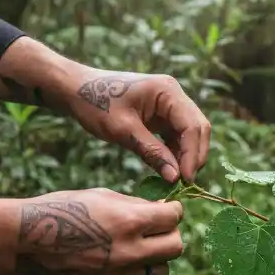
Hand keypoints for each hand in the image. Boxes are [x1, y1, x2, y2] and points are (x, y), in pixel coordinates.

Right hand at [14, 189, 183, 274]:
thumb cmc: (61, 210)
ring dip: (156, 258)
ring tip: (138, 247)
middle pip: (176, 247)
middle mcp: (130, 252)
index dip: (172, 211)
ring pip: (161, 271)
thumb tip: (163, 209)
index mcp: (130, 221)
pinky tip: (121, 261)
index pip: (174, 217)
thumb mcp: (101, 196)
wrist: (26, 242)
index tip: (165, 209)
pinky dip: (137, 274)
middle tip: (156, 229)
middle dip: (169, 234)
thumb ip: (136, 205)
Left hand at [66, 67, 210, 184]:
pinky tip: (167, 169)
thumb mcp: (123, 130)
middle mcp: (174, 95)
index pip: (192, 126)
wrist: (77, 90)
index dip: (192, 155)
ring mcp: (170, 104)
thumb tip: (175, 178)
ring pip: (190, 134)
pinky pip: (177, 136)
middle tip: (184, 184)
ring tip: (175, 180)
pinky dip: (175, 153)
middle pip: (198, 129)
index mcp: (168, 91)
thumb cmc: (96, 103)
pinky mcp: (163, 115)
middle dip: (194, 156)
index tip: (185, 180)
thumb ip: (152, 152)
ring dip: (186, 157)